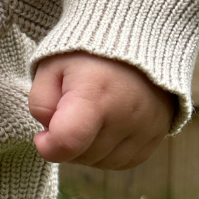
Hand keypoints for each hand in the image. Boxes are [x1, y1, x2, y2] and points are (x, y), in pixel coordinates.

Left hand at [28, 52, 174, 168]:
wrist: (135, 36)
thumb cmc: (85, 53)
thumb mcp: (50, 68)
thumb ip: (40, 104)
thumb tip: (50, 134)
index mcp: (95, 94)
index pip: (68, 142)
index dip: (47, 146)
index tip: (42, 136)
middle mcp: (126, 114)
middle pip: (82, 155)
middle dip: (66, 143)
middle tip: (66, 115)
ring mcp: (146, 126)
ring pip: (102, 162)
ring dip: (86, 149)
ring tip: (87, 118)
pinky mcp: (159, 133)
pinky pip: (124, 161)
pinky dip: (108, 152)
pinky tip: (104, 128)